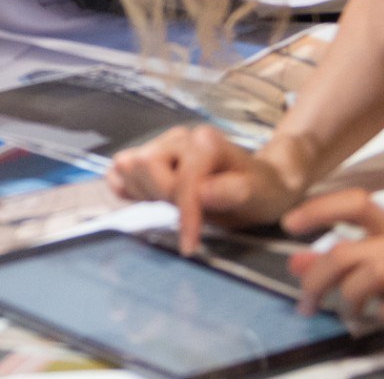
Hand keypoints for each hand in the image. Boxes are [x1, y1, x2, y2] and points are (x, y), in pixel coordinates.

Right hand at [108, 125, 309, 250]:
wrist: (261, 182)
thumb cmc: (261, 190)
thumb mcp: (259, 196)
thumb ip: (233, 192)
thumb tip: (204, 191)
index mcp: (205, 143)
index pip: (180, 180)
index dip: (184, 214)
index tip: (190, 246)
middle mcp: (180, 137)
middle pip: (146, 167)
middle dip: (163, 198)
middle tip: (187, 218)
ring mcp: (162, 144)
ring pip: (131, 167)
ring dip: (147, 195)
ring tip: (174, 207)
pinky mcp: (150, 155)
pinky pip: (122, 170)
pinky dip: (129, 189)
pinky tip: (148, 201)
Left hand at [282, 188, 383, 364]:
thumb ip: (345, 263)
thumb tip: (296, 261)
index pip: (355, 202)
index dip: (318, 209)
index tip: (288, 226)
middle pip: (349, 250)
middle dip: (316, 277)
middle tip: (305, 303)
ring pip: (370, 274)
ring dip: (345, 299)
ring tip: (345, 317)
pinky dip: (381, 318)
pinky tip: (380, 324)